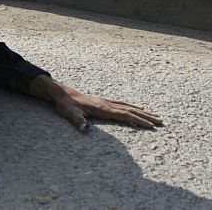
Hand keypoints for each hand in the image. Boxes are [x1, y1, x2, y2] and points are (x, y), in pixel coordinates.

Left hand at [30, 75, 161, 132]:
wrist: (62, 94)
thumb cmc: (66, 106)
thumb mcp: (70, 114)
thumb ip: (78, 122)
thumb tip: (85, 130)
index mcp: (102, 108)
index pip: (124, 115)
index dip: (138, 120)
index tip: (151, 126)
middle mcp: (107, 104)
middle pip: (131, 110)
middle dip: (146, 117)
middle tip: (161, 122)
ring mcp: (106, 101)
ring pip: (129, 106)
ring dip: (143, 111)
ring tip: (156, 115)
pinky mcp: (104, 101)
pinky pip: (122, 103)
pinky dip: (133, 106)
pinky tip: (139, 107)